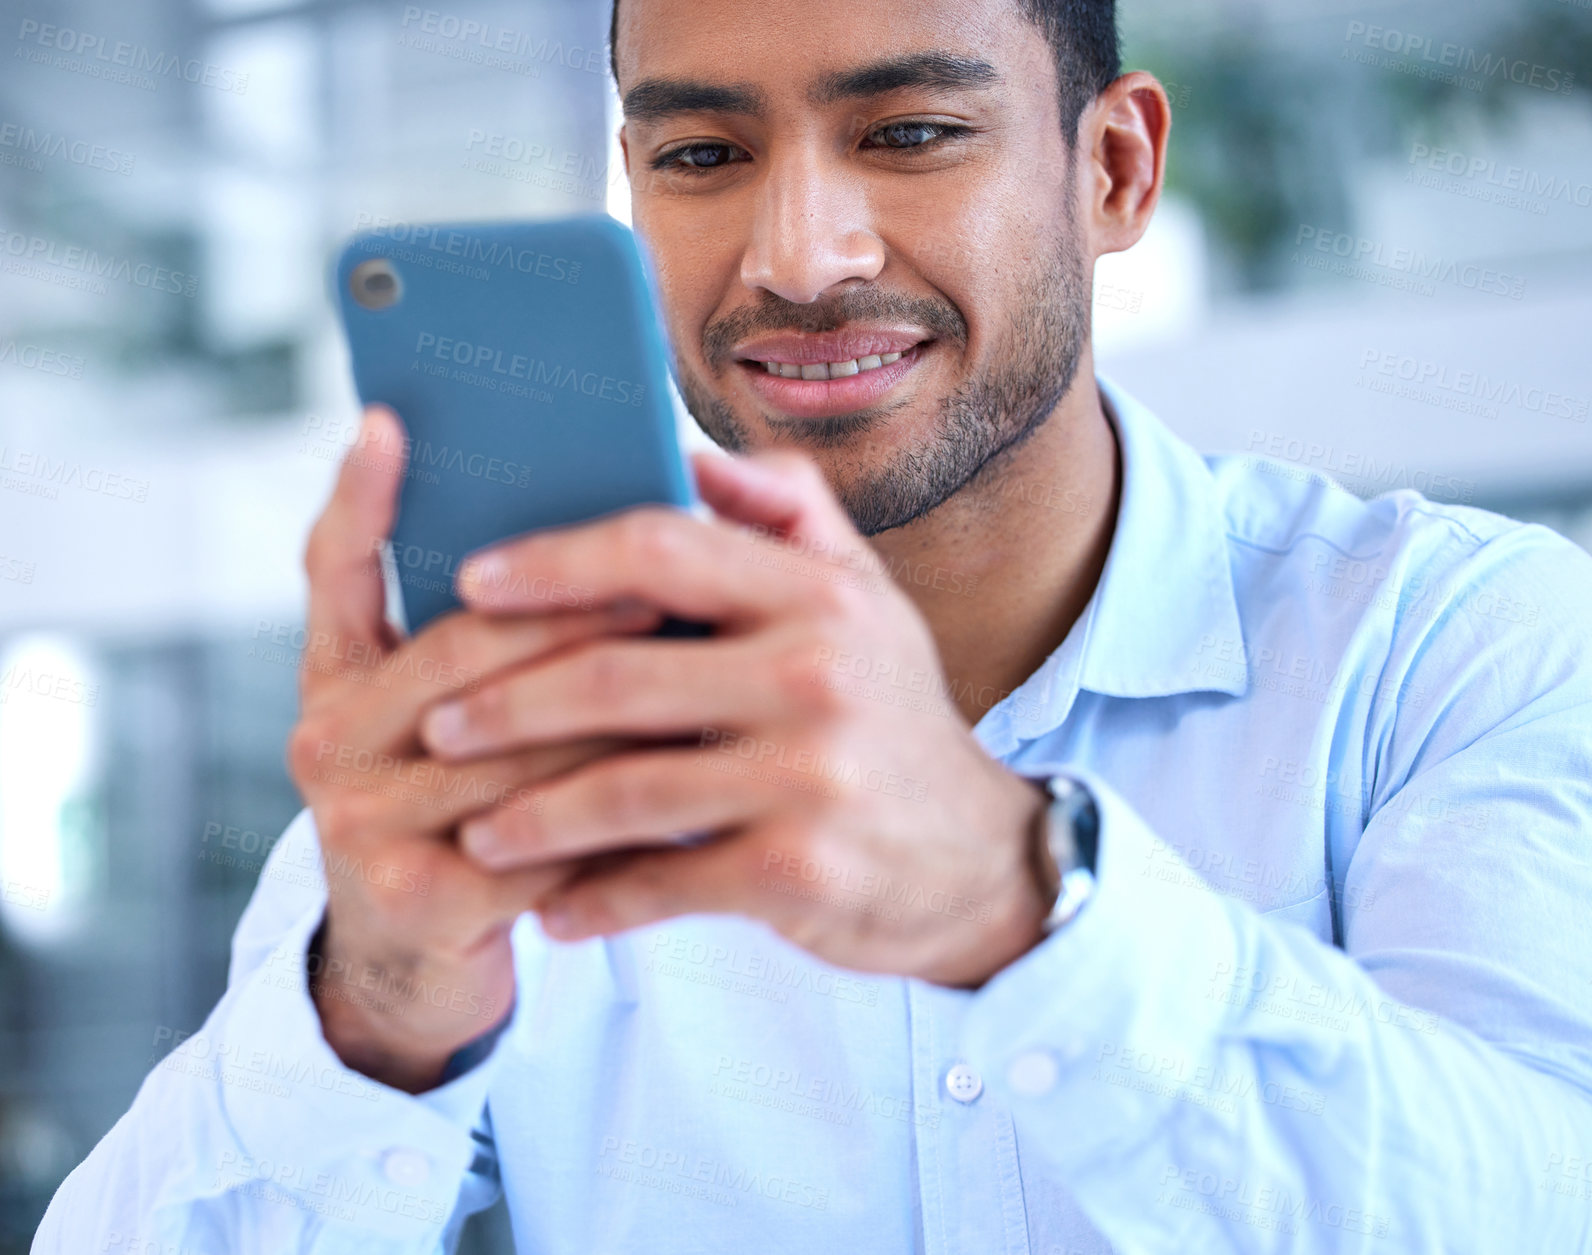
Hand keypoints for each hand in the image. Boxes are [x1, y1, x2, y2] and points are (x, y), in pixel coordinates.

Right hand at [287, 405, 661, 1090]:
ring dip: (622, 707)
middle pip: (460, 648)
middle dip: (575, 611)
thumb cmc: (470, 811)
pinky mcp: (418, 898)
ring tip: (712, 664)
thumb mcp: (455, 720)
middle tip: (672, 579)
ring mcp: (359, 823)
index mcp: (335, 680)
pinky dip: (626, 804)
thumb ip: (490, 631)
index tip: (394, 419)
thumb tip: (588, 521)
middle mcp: (325, 740)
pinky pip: (546, 833)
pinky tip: (697, 777)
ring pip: (517, 740)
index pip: (334, 568)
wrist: (432, 965)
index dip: (362, 496)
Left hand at [418, 448, 1051, 987]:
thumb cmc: (893, 713)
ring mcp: (810, 776)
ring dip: (531, 817)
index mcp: (818, 594)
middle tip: (438, 726)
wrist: (981, 859)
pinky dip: (597, 900)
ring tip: (476, 832)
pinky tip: (553, 910)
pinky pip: (664, 883)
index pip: (659, 547)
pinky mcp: (800, 872)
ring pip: (624, 790)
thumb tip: (689, 453)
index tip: (471, 581)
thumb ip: (786, 512)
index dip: (553, 561)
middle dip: (504, 704)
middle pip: (616, 675)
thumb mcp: (865, 597)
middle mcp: (817, 674)